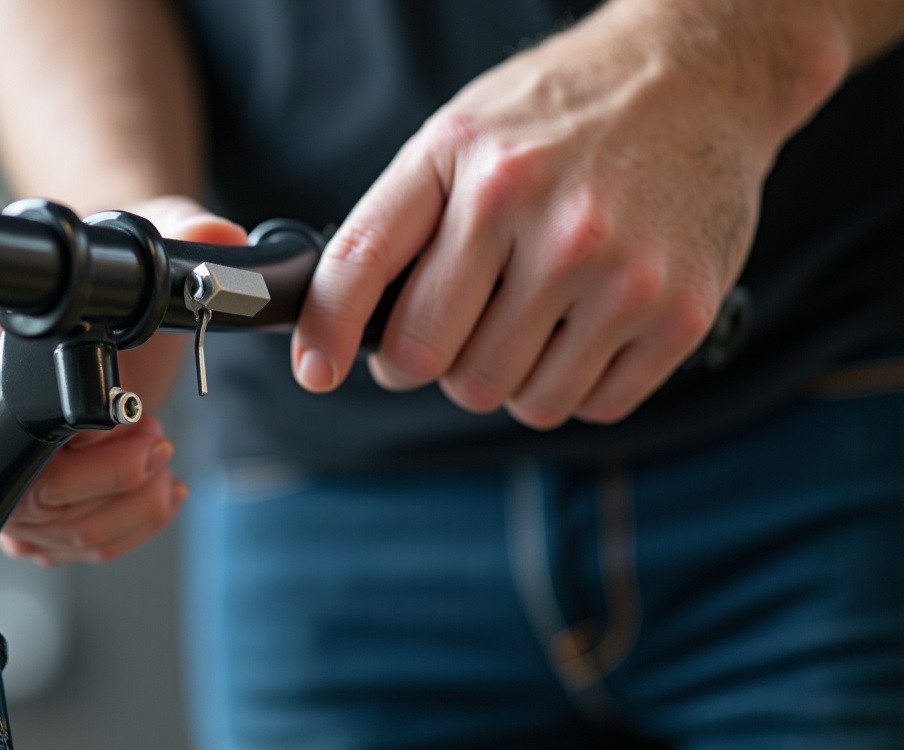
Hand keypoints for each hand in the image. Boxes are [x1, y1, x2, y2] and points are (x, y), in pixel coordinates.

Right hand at [0, 195, 245, 563]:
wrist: (116, 299)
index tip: (129, 410)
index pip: (5, 426)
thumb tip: (219, 240)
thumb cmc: (110, 275)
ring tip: (158, 462)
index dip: (79, 438)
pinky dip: (120, 526)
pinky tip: (154, 490)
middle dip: (109, 480)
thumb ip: (184, 240)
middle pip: (28, 497)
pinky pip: (61, 544)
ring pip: (47, 533)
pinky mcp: (20, 495)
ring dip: (122, 507)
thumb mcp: (145, 251)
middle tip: (153, 440)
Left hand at [290, 2, 837, 429]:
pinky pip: (589, 406)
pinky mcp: (678, 314)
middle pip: (436, 361)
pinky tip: (584, 328)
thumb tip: (341, 322)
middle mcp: (545, 219)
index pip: (365, 263)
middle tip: (454, 329)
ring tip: (530, 317)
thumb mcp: (460, 137)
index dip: (327, 331)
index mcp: (473, 166)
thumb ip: (398, 221)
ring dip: (508, 377)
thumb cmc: (563, 116)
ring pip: (514, 398)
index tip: (316, 372)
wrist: (697, 80)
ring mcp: (618, 272)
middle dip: (431, 359)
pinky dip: (575, 384)